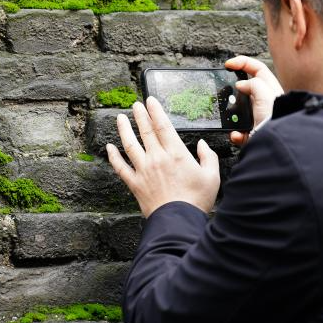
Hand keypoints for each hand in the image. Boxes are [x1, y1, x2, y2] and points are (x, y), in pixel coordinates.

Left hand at [106, 96, 220, 217]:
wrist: (178, 221)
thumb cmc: (196, 201)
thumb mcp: (212, 176)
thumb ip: (207, 157)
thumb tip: (202, 145)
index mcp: (176, 154)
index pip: (163, 126)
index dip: (155, 111)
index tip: (150, 101)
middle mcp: (157, 158)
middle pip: (146, 131)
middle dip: (139, 115)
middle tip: (135, 105)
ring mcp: (143, 170)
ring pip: (130, 144)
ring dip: (124, 129)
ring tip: (120, 118)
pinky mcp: (135, 184)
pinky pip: (120, 167)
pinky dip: (113, 156)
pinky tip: (109, 148)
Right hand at [224, 55, 283, 146]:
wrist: (277, 140)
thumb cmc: (275, 116)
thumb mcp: (264, 93)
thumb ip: (252, 84)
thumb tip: (240, 85)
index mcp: (269, 88)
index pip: (256, 68)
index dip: (242, 62)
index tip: (229, 64)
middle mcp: (263, 101)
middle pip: (245, 88)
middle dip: (233, 90)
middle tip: (224, 89)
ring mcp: (257, 116)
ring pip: (238, 110)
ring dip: (232, 114)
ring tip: (229, 115)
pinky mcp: (252, 131)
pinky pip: (239, 131)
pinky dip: (236, 133)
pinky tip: (236, 133)